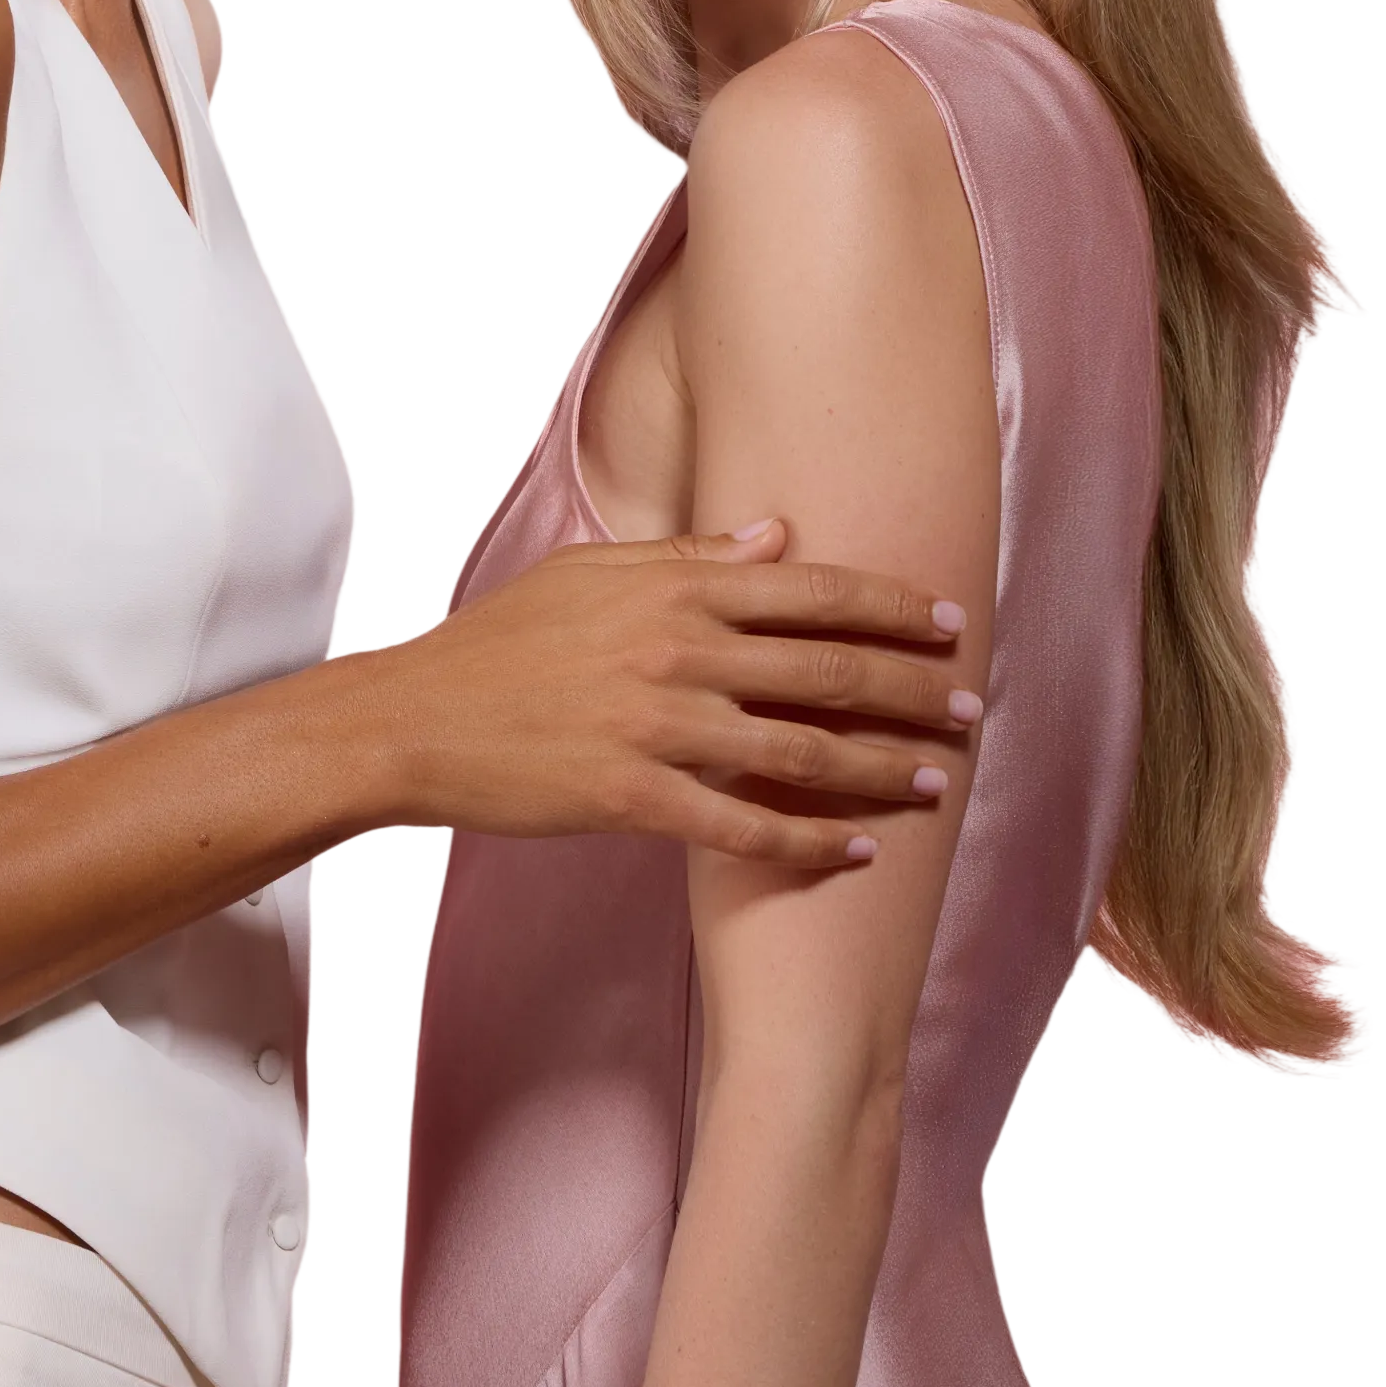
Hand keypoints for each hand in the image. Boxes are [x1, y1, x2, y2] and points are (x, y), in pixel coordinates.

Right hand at [361, 522, 975, 867]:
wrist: (415, 719)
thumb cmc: (500, 642)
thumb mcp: (589, 573)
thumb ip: (687, 558)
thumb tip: (777, 535)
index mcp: (671, 591)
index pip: (807, 589)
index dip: (887, 607)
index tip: (948, 621)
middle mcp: (676, 650)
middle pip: (822, 669)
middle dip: (909, 689)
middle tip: (970, 707)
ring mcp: (656, 727)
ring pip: (799, 750)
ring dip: (880, 768)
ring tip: (935, 782)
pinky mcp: (633, 798)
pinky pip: (742, 826)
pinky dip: (808, 841)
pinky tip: (856, 851)